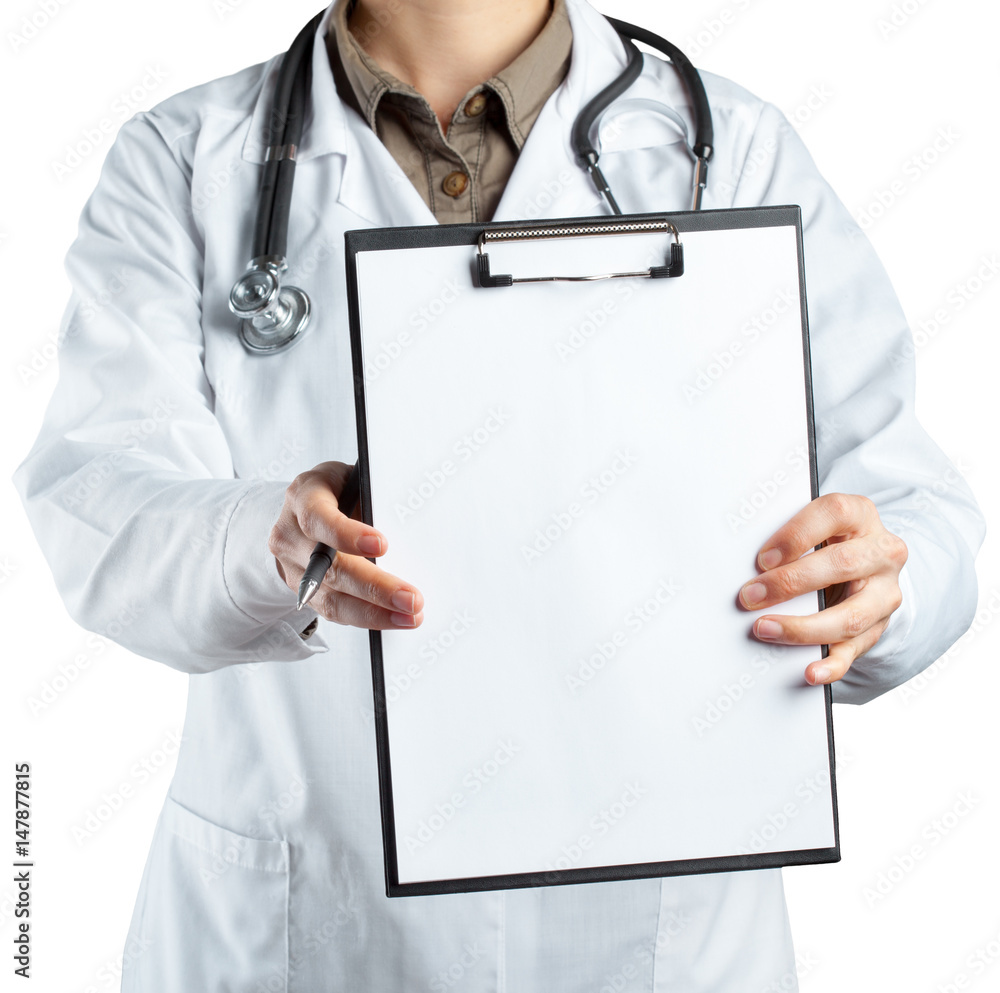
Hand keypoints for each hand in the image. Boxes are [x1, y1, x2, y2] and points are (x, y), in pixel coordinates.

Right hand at [268, 461, 423, 628]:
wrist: (308, 509)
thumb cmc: (341, 491)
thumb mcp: (356, 482)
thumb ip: (373, 502)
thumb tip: (412, 531)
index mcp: (303, 497)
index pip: (318, 518)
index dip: (347, 534)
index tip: (382, 545)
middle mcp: (291, 535)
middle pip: (330, 568)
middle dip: (374, 587)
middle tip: (410, 599)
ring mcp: (294, 567)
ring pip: (331, 598)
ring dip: (374, 612)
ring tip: (409, 616)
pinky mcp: (304, 592)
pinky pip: (334, 611)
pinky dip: (368, 617)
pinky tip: (394, 618)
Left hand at [738, 493, 906, 684]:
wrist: (867, 562)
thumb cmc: (828, 539)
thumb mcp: (814, 527)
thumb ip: (788, 538)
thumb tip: (741, 562)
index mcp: (860, 515)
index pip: (834, 514)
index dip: (796, 535)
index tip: (762, 559)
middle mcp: (882, 552)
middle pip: (841, 565)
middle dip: (790, 583)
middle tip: (750, 596)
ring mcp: (884, 592)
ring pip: (850, 615)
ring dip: (803, 628)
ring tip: (765, 629)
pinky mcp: (879, 625)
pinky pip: (857, 649)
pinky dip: (832, 664)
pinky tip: (810, 671)